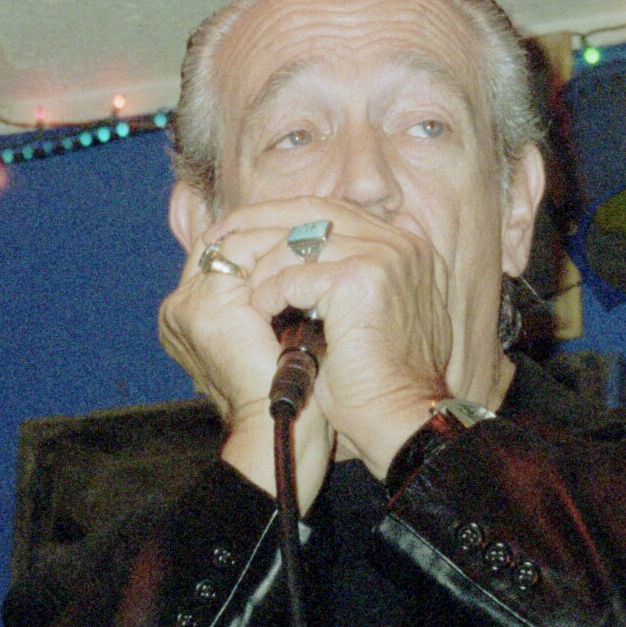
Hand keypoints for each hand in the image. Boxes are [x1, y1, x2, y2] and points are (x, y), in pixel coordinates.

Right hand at [158, 229, 333, 508]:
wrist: (281, 433)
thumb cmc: (289, 392)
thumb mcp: (278, 332)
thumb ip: (275, 296)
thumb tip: (309, 258)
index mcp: (188, 315)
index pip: (220, 251)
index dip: (262, 233)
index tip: (308, 225)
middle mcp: (178, 308)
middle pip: (222, 238)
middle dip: (270, 225)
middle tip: (319, 218)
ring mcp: (188, 305)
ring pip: (234, 240)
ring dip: (279, 232)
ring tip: (322, 231)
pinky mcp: (207, 308)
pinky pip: (245, 255)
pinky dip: (281, 250)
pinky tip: (316, 249)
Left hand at [194, 197, 449, 478]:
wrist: (396, 417)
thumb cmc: (374, 377)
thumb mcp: (368, 312)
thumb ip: (349, 273)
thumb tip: (299, 252)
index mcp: (404, 245)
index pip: (333, 210)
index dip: (284, 217)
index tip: (244, 230)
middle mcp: (400, 242)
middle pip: (314, 211)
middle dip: (260, 223)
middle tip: (221, 240)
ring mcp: (384, 256)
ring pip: (297, 242)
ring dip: (263, 270)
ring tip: (243, 294)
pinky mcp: (361, 279)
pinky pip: (293, 276)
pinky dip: (269, 296)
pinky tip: (259, 315)